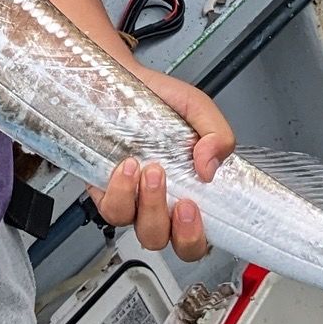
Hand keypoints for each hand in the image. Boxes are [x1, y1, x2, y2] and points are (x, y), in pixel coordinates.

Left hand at [90, 68, 233, 260]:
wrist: (121, 81)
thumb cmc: (160, 100)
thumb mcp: (198, 109)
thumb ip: (217, 134)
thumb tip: (211, 167)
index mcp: (189, 191)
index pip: (197, 237)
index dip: (196, 237)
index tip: (195, 209)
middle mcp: (159, 202)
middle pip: (167, 242)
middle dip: (177, 230)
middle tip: (182, 199)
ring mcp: (131, 199)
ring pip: (137, 228)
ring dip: (149, 205)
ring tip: (152, 170)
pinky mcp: (104, 189)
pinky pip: (110, 209)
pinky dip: (121, 192)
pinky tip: (127, 166)